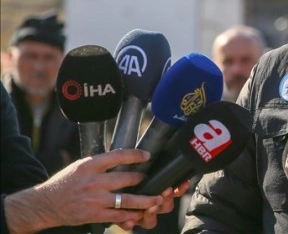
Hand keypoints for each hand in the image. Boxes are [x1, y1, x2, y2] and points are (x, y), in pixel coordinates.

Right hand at [3, 149, 183, 232]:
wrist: (46, 204)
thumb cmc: (65, 182)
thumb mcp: (81, 166)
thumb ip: (101, 163)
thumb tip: (124, 158)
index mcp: (90, 165)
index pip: (118, 156)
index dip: (136, 155)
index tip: (147, 156)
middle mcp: (94, 181)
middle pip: (127, 178)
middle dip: (143, 179)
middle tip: (154, 179)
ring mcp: (95, 199)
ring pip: (127, 200)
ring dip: (145, 200)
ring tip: (157, 199)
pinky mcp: (94, 215)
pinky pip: (118, 215)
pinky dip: (131, 215)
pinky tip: (140, 214)